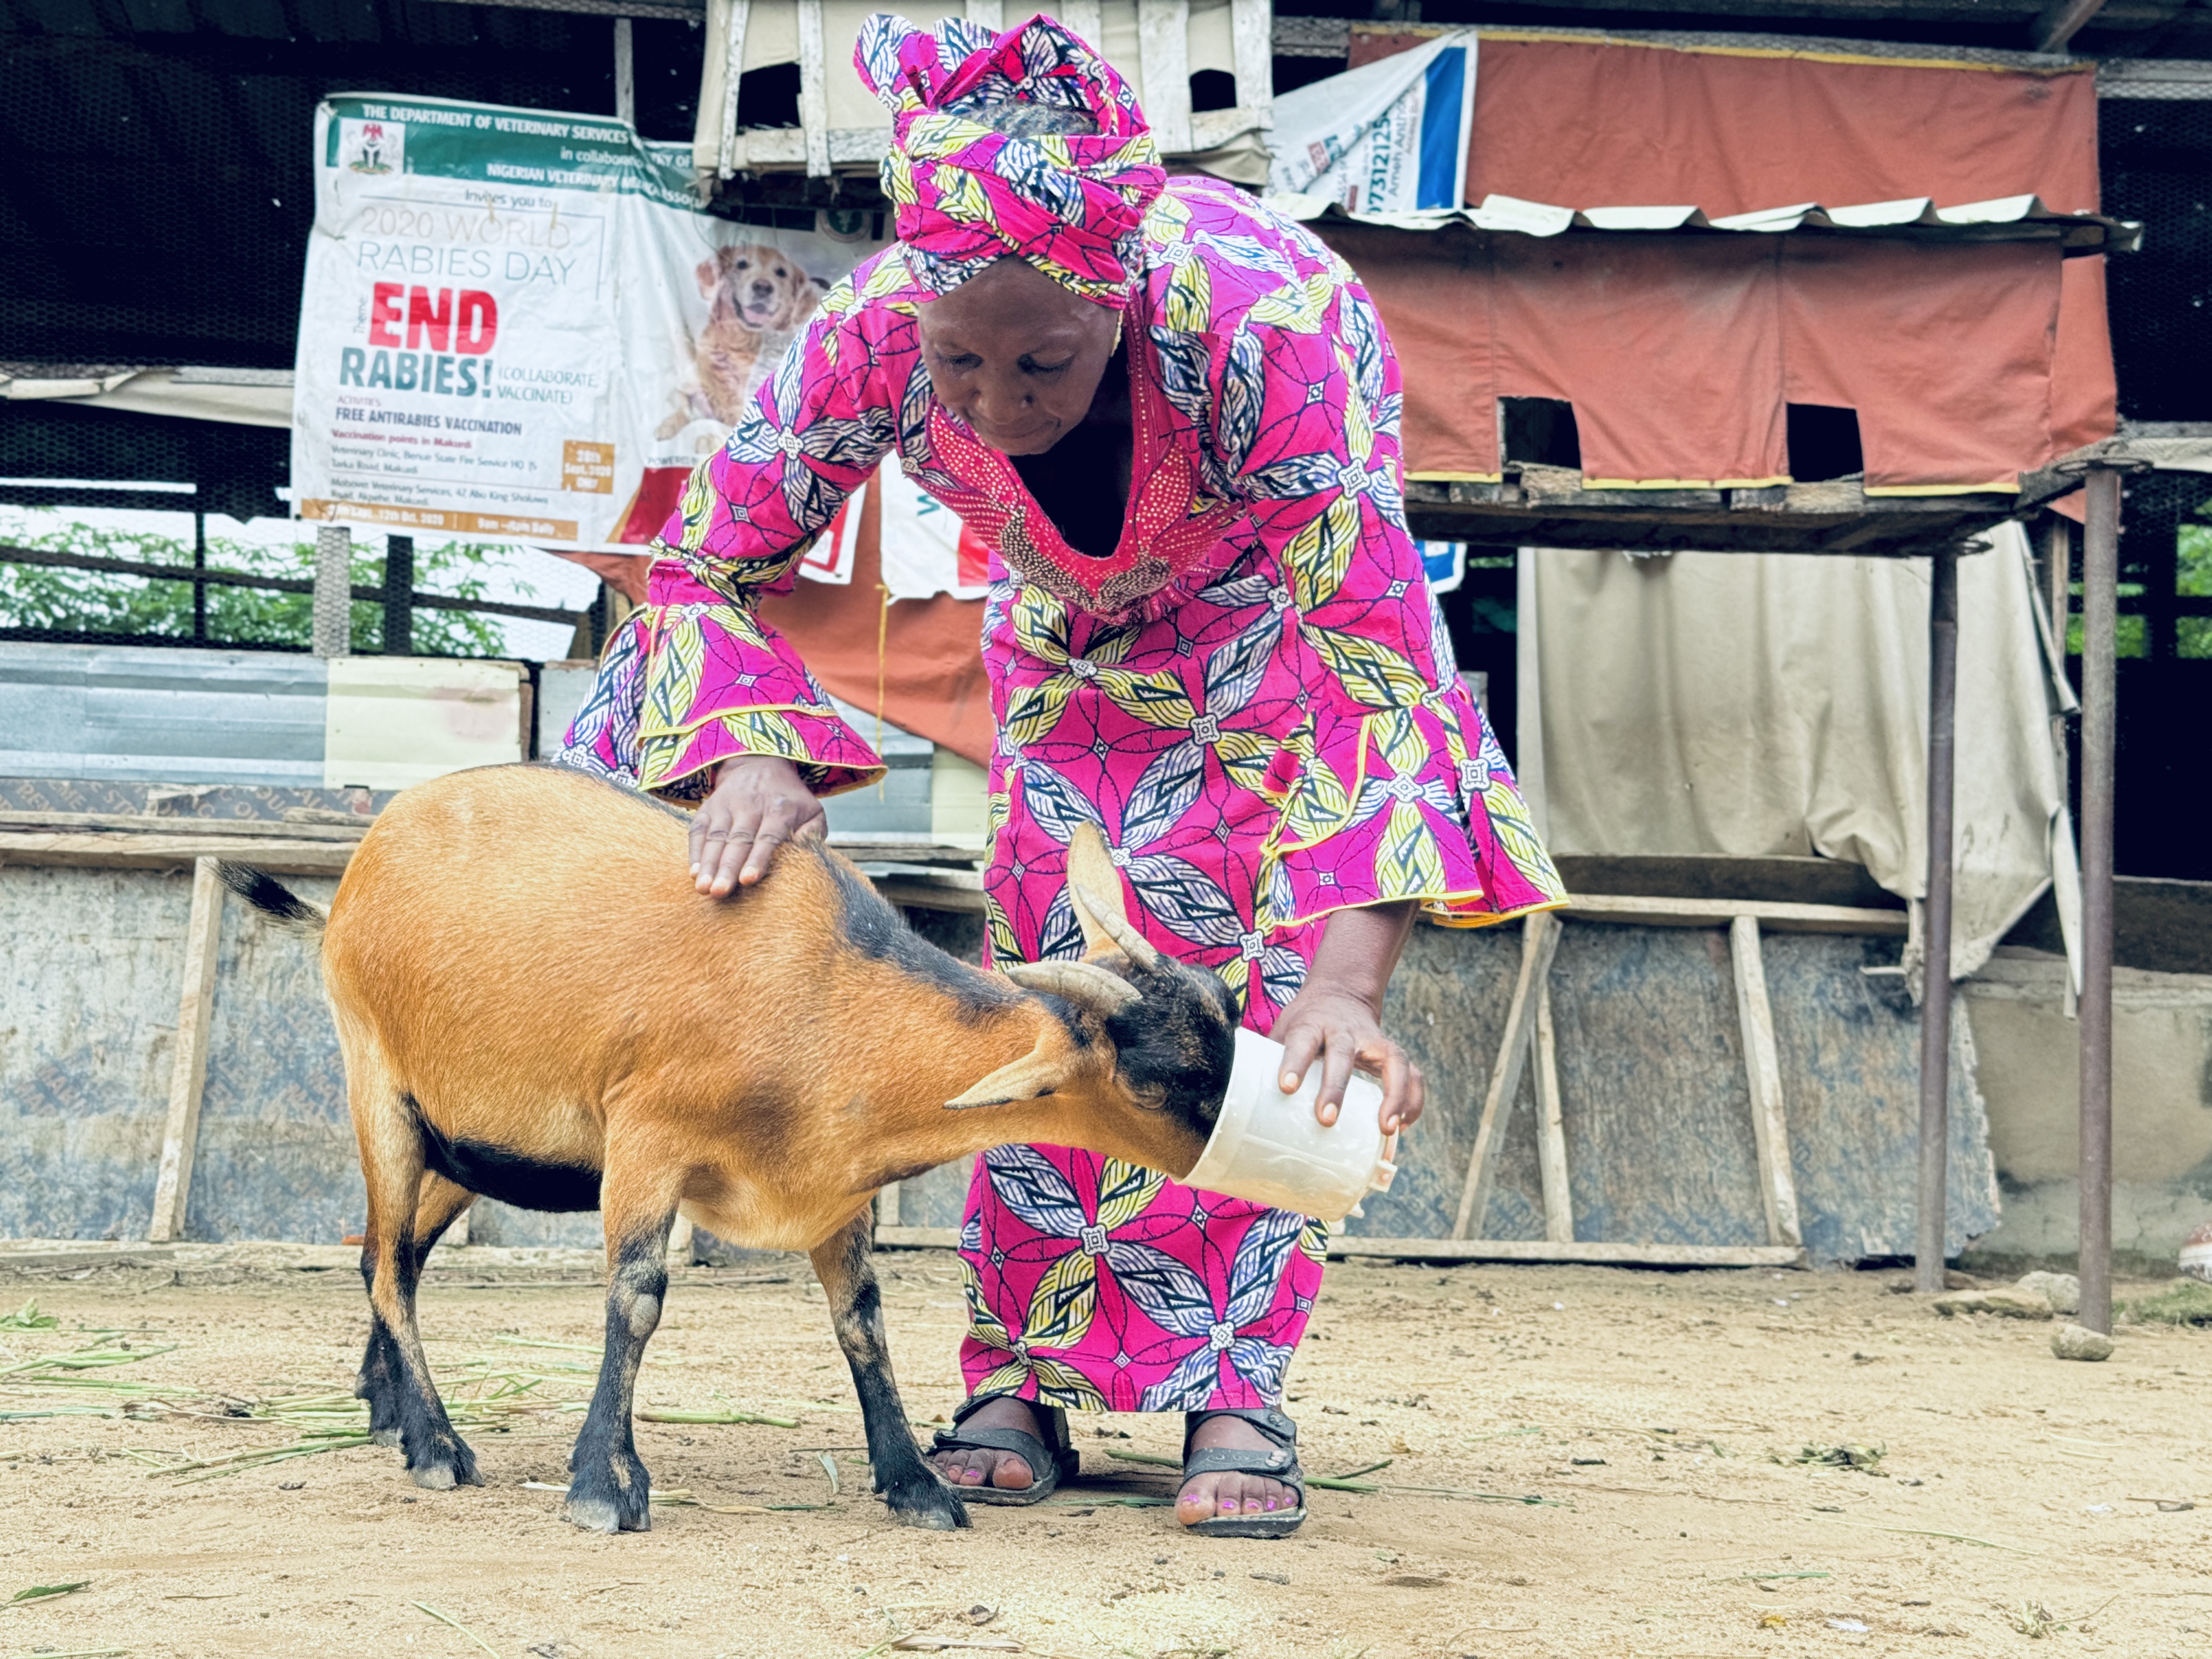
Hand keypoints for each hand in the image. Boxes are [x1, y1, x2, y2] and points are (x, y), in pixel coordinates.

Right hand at [689, 755, 824, 896]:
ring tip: (703, 887)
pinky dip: (695, 851)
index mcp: (779, 810)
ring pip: (715, 836)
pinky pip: (698, 830)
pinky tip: (694, 872)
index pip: (767, 837)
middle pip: (738, 840)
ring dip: (708, 863)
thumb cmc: (789, 799)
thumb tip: (805, 857)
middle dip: (727, 867)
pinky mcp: (708, 807)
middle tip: (719, 891)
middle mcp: (750, 805)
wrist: (759, 764)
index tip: (748, 880)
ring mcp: (726, 805)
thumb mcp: (812, 811)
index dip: (757, 859)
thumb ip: (812, 834)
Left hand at [1272, 984, 1424, 1135]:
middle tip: (1326, 1119)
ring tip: (1388, 1129)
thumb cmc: (1303, 1024)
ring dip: (1394, 1095)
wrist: (1339, 993)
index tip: (1287, 1088)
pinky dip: (1412, 1100)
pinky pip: (1412, 1074)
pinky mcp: (1393, 1052)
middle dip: (1336, 1087)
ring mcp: (1374, 1040)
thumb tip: (1228, 1101)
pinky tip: (1403, 1126)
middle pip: (1343, 1055)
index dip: (1294, 1062)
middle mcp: (1345, 1030)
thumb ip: (1264, 1060)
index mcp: (1310, 1025)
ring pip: (1393, 1061)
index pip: (1301, 1041)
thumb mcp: (1281, 1031)